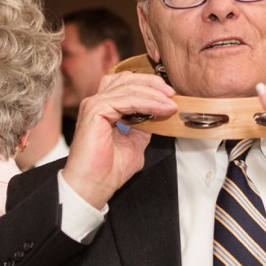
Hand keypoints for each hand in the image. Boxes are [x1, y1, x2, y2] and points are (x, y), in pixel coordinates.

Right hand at [62, 71, 177, 208]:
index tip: (170, 96)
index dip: (149, 85)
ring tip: (170, 104)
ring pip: (128, 88)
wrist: (93, 186)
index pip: (126, 84)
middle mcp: (97, 103)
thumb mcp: (135, 144)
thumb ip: (143, 128)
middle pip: (126, 79)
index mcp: (104, 108)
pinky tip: (161, 109)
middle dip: (152, 83)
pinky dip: (147, 102)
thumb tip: (158, 117)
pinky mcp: (95, 111)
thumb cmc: (107, 170)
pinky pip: (127, 100)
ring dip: (154, 94)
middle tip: (172, 94)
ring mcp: (94, 105)